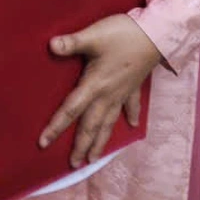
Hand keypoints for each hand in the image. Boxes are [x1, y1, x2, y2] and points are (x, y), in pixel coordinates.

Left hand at [38, 14, 162, 167]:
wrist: (156, 34)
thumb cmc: (123, 35)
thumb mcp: (94, 36)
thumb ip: (71, 42)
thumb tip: (50, 45)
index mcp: (94, 84)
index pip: (70, 110)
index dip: (55, 126)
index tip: (43, 143)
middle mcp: (108, 94)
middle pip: (91, 125)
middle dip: (81, 145)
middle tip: (73, 165)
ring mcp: (123, 93)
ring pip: (109, 122)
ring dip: (100, 141)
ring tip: (94, 159)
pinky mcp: (134, 86)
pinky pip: (131, 106)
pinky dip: (130, 116)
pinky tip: (131, 126)